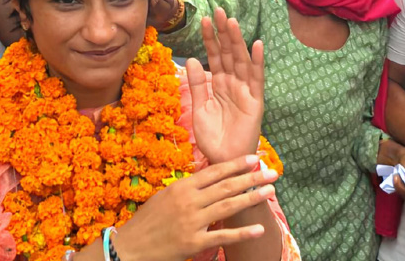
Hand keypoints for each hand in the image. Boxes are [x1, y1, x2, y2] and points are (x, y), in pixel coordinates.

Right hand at [114, 155, 277, 260]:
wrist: (130, 246)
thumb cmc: (148, 220)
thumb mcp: (166, 196)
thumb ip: (188, 188)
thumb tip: (209, 176)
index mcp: (182, 187)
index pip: (214, 171)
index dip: (235, 164)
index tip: (254, 158)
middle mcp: (189, 202)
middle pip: (226, 186)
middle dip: (251, 178)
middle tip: (273, 172)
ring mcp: (192, 222)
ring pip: (227, 206)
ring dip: (251, 198)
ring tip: (270, 191)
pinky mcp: (194, 242)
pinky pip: (222, 236)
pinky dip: (242, 233)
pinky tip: (259, 229)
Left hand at [187, 8, 264, 164]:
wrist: (224, 161)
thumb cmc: (212, 137)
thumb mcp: (199, 108)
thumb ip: (196, 84)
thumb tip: (192, 58)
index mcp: (219, 84)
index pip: (215, 56)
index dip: (210, 39)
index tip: (204, 19)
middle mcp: (233, 84)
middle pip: (229, 53)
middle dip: (224, 33)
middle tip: (219, 11)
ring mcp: (245, 91)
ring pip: (241, 61)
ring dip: (238, 41)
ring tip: (232, 22)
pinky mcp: (255, 102)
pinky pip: (256, 79)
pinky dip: (257, 62)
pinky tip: (257, 45)